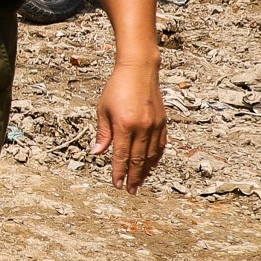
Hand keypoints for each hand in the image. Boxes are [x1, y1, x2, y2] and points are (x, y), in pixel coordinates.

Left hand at [93, 61, 166, 192]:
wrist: (139, 70)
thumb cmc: (117, 87)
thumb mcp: (103, 110)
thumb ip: (103, 133)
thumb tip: (97, 153)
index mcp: (124, 125)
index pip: (121, 156)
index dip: (119, 172)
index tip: (117, 184)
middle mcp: (142, 127)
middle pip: (138, 160)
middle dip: (133, 177)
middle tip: (130, 190)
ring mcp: (155, 125)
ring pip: (151, 155)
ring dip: (145, 171)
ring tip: (140, 182)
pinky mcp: (163, 122)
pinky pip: (160, 146)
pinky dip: (155, 158)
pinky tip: (151, 165)